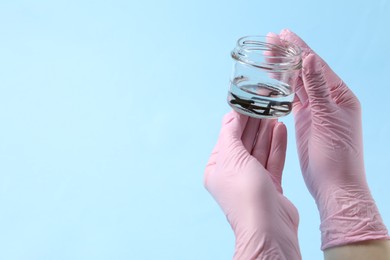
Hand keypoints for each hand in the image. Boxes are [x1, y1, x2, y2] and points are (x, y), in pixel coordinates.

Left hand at [204, 111, 300, 258]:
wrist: (269, 228)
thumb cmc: (246, 194)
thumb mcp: (232, 158)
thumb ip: (231, 134)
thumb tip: (230, 116)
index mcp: (217, 168)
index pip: (227, 137)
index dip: (238, 118)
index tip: (249, 100)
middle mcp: (233, 173)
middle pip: (244, 141)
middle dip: (254, 122)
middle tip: (264, 102)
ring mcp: (252, 180)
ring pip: (260, 149)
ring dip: (266, 131)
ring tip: (274, 111)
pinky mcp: (270, 185)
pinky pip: (272, 160)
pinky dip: (276, 145)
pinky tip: (280, 129)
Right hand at [278, 29, 388, 248]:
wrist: (334, 184)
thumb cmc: (337, 155)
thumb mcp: (328, 118)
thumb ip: (317, 88)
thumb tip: (310, 58)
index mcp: (339, 95)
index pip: (316, 65)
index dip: (299, 48)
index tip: (284, 34)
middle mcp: (328, 99)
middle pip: (305, 71)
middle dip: (288, 55)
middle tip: (271, 40)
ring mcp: (316, 110)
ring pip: (298, 84)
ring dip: (284, 70)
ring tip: (268, 56)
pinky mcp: (306, 121)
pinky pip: (293, 99)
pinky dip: (282, 89)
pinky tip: (273, 80)